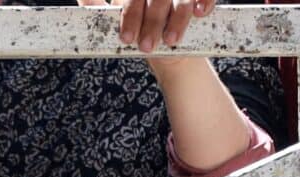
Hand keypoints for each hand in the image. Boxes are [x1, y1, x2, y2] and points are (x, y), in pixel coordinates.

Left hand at [78, 0, 214, 51]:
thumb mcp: (116, 20)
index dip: (130, 14)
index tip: (126, 38)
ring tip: (170, 41)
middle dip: (151, 20)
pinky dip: (204, 0)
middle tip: (146, 46)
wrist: (165, 45)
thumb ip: (98, 6)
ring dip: (177, 17)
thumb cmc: (138, 28)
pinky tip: (199, 14)